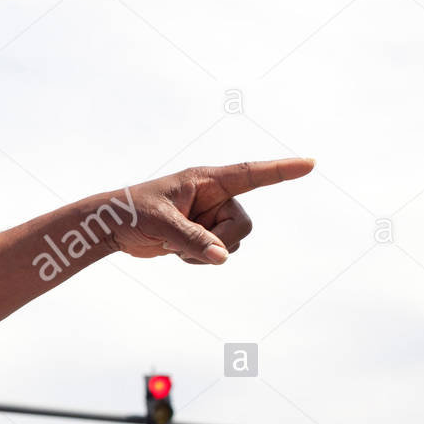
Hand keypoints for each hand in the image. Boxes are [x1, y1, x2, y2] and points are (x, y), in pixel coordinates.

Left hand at [111, 158, 314, 264]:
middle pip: (243, 224)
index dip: (281, 170)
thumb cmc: (132, 213)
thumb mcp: (161, 223)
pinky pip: (219, 254)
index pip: (251, 174)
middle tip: (181, 241)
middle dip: (219, 240)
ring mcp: (211, 217)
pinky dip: (198, 259)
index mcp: (206, 180)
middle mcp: (214, 197)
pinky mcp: (204, 235)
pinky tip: (174, 250)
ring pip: (233, 242)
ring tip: (172, 242)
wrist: (113, 228)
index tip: (309, 164)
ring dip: (204, 252)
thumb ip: (191, 239)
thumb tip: (221, 257)